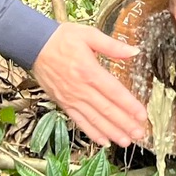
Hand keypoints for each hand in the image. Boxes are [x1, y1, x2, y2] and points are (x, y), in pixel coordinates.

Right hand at [31, 24, 149, 146]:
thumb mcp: (88, 35)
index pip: (114, 92)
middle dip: (125, 124)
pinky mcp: (63, 103)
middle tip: (140, 134)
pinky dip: (92, 132)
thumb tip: (134, 51)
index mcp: (89, 71)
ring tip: (126, 141)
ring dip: (111, 132)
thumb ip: (112, 46)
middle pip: (106, 110)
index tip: (142, 115)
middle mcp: (80, 88)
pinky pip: (79, 121)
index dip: (129, 105)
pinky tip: (104, 141)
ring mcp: (71, 98)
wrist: (33, 45)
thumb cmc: (61, 39)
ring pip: (94, 119)